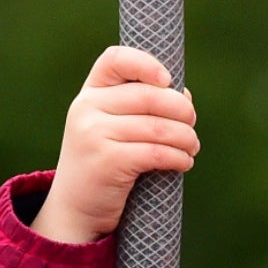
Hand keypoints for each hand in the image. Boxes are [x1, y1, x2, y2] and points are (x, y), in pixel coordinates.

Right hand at [35, 46, 198, 243]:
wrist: (76, 208)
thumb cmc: (105, 163)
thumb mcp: (112, 127)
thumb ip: (141, 107)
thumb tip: (184, 95)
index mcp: (90, 93)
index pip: (116, 59)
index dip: (146, 64)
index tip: (168, 81)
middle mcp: (87, 108)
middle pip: (150, 96)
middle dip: (182, 111)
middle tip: (191, 126)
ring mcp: (94, 134)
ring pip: (159, 127)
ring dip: (186, 138)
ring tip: (191, 147)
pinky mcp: (107, 161)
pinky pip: (157, 153)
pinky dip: (179, 158)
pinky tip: (184, 163)